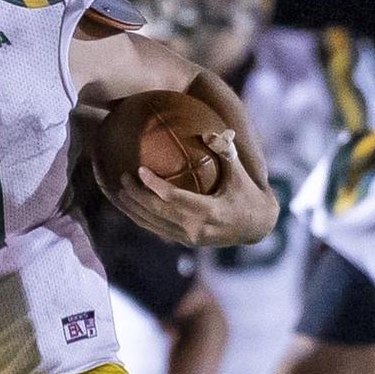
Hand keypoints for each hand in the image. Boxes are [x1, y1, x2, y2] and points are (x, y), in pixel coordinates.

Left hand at [107, 132, 277, 246]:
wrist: (256, 228)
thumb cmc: (247, 194)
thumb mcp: (240, 173)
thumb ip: (226, 151)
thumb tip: (209, 131)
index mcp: (209, 211)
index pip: (173, 198)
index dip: (154, 185)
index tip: (139, 169)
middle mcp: (196, 228)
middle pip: (157, 212)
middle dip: (136, 196)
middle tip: (122, 178)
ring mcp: (189, 238)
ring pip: (152, 224)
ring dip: (133, 209)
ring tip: (118, 192)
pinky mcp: (185, 242)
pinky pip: (157, 229)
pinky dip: (142, 218)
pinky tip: (130, 205)